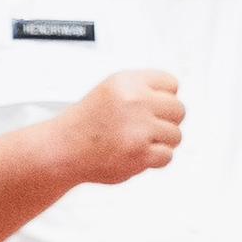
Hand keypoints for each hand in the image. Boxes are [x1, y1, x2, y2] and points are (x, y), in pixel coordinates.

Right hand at [54, 69, 184, 184]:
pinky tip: (134, 154)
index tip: (148, 107)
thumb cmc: (87, 123)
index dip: (162, 97)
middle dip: (166, 120)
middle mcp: (134, 101)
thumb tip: (177, 99)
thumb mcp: (112, 91)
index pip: (171, 83)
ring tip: (137, 142)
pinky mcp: (140, 152)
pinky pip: (167, 156)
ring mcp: (138, 127)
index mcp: (126, 81)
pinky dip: (153, 159)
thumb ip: (143, 91)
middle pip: (179, 109)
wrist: (62, 149)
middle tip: (145, 128)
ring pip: (176, 135)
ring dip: (160, 142)